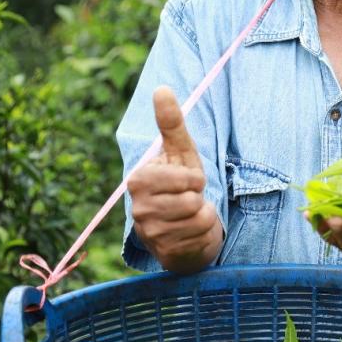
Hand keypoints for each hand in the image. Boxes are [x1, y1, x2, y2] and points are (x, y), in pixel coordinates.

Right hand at [126, 86, 222, 272]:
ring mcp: (149, 234)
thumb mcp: (180, 151)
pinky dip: (204, 234)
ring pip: (198, 220)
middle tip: (188, 199)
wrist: (181, 225)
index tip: (188, 181)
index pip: (187, 179)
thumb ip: (171, 122)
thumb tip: (161, 87)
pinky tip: (191, 232)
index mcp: (138, 181)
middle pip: (192, 201)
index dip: (196, 178)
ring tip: (190, 214)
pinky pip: (201, 239)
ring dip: (204, 215)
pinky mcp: (163, 254)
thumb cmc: (181, 182)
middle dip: (199, 198)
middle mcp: (138, 209)